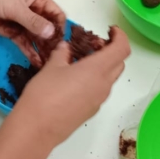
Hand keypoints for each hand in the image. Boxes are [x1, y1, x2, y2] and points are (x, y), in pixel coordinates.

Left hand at [0, 0, 64, 65]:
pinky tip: (37, 63)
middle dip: (52, 43)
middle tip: (56, 61)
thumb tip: (52, 34)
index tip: (62, 45)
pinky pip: (23, 43)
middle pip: (47, 28)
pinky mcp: (10, 31)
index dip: (60, 29)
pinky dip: (29, 52)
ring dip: (42, 50)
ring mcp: (21, 22)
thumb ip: (33, 21)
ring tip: (48, 66)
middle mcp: (33, 10)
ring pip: (36, 38)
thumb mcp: (14, 5)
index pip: (56, 14)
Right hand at [11, 27, 130, 149]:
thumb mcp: (51, 67)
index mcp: (97, 70)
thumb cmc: (44, 93)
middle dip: (110, 50)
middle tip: (91, 45)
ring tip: (79, 61)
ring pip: (109, 78)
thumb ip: (62, 53)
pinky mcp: (91, 111)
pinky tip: (73, 79)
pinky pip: (99, 90)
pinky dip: (94, 79)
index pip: (122, 49)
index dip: (120, 36)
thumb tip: (66, 48)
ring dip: (102, 66)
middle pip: (119, 63)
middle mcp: (104, 85)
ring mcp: (99, 100)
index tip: (110, 30)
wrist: (37, 129)